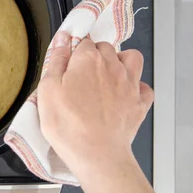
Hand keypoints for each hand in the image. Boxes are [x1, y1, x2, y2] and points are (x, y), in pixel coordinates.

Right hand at [37, 31, 153, 174]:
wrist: (96, 154)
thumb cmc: (68, 125)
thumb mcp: (48, 90)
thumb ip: (56, 60)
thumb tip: (62, 38)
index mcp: (88, 59)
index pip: (82, 42)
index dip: (73, 52)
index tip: (67, 64)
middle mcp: (112, 66)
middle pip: (105, 48)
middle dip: (94, 56)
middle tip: (81, 75)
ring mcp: (129, 84)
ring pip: (131, 58)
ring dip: (121, 61)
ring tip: (107, 75)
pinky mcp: (139, 103)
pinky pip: (144, 86)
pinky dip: (136, 87)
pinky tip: (124, 95)